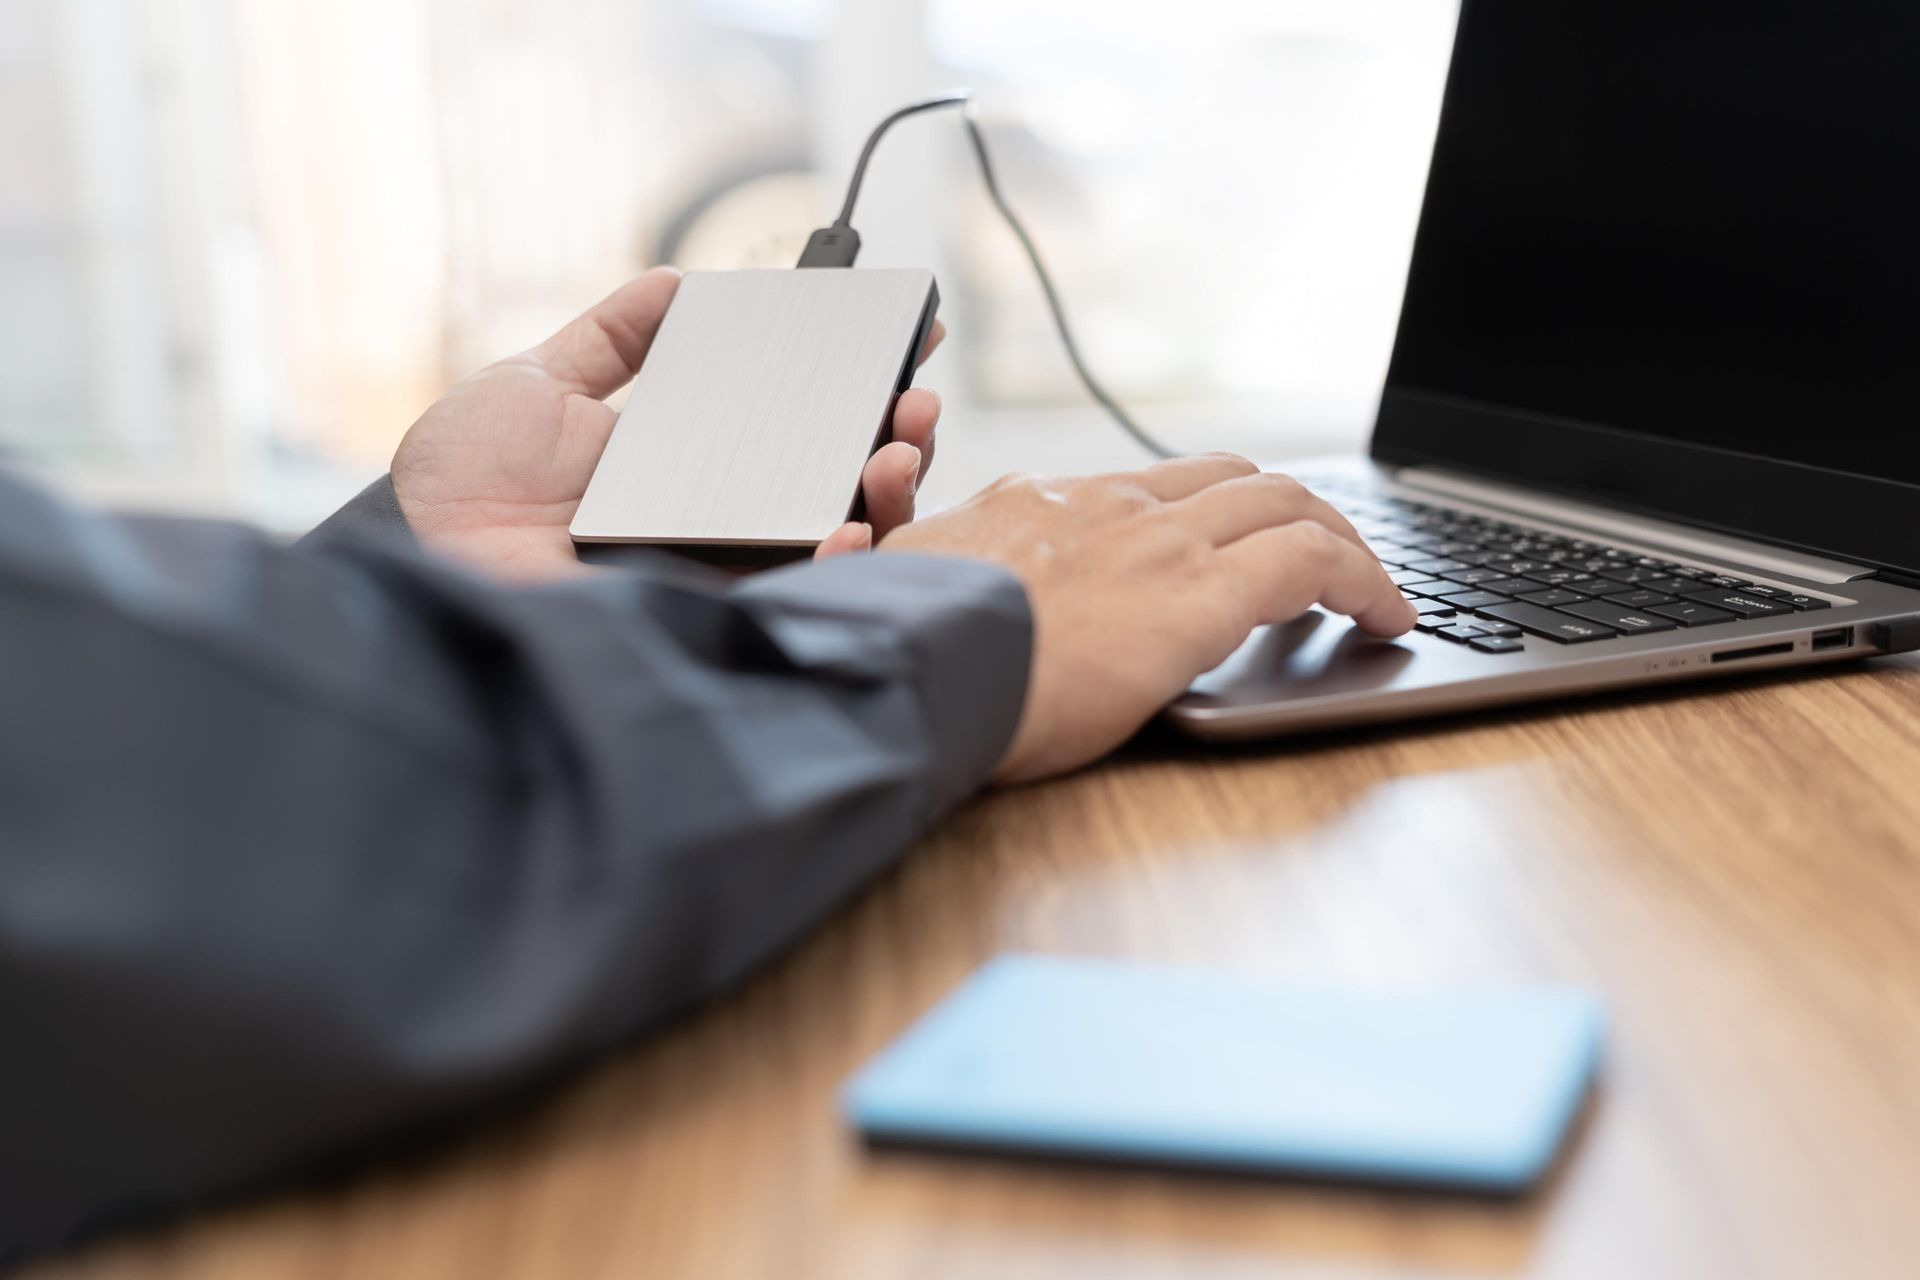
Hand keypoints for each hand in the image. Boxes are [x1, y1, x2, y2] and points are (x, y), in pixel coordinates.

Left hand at [389, 268, 944, 580]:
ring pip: (833, 541)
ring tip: (896, 454)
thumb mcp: (540, 382)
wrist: (414, 546)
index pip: (802, 424)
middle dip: (895, 443)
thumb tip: (674, 281)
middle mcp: (718, 516)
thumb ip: (611, 339)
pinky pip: (785, 596)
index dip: (860, 388)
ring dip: (884, 498)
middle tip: (914, 404)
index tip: (906, 338)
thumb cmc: (463, 476)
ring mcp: (715, 566)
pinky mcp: (700, 612)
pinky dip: (830, 567)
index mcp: (693, 461)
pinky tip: (846, 530)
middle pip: (838, 485)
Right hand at [879, 454, 1415, 781]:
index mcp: (1039, 505)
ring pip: (1285, 501)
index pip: (1148, 487)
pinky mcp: (1197, 596)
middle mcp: (1107, 507)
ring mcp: (1156, 543)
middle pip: (1231, 477)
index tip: (1223, 542)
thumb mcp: (890, 588)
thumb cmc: (893, 648)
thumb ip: (900, 559)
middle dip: (1290, 507)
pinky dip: (1365, 580)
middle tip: (1324, 549)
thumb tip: (869, 554)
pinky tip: (1387, 618)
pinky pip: (1313, 562)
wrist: (904, 668)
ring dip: (1339, 535)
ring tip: (1369, 583)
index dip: (1206, 510)